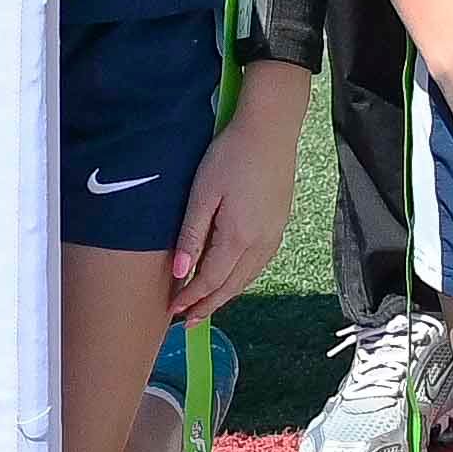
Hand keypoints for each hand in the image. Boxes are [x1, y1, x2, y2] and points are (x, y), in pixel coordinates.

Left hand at [166, 71, 305, 323]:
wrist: (271, 128)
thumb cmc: (231, 154)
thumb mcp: (203, 193)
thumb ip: (192, 235)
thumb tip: (179, 274)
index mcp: (239, 237)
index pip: (211, 280)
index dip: (191, 298)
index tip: (173, 311)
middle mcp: (261, 243)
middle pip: (232, 286)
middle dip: (208, 306)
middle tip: (188, 322)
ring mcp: (274, 235)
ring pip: (247, 278)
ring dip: (225, 295)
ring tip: (206, 306)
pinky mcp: (279, 225)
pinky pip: (258, 264)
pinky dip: (241, 279)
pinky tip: (231, 278)